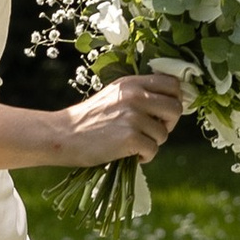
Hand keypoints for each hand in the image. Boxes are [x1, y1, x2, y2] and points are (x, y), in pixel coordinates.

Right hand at [51, 73, 186, 168]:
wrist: (64, 135)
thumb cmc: (89, 119)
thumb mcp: (114, 95)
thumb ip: (139, 94)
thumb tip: (170, 104)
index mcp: (133, 83)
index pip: (172, 84)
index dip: (175, 99)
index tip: (164, 113)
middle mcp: (135, 95)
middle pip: (176, 108)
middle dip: (169, 124)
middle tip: (152, 132)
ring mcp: (133, 116)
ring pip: (164, 133)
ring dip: (152, 143)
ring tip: (133, 144)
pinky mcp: (130, 137)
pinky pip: (153, 150)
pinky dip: (145, 157)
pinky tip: (129, 154)